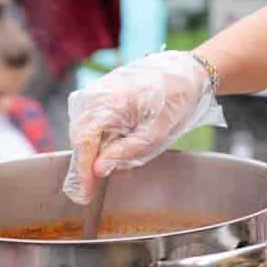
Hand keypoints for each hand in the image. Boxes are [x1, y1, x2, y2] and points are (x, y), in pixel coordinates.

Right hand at [62, 51, 223, 203]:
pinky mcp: (99, 92)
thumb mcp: (157, 134)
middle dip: (90, 163)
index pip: (84, 142)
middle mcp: (95, 94)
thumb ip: (126, 152)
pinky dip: (101, 137)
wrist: (186, 72)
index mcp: (109, 102)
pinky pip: (91, 120)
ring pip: (84, 130)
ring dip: (97, 151)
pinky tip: (119, 146)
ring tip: (119, 164)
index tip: (84, 194)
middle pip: (80, 137)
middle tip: (103, 184)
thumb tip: (99, 170)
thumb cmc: (176, 99)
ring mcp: (95, 91)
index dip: (82, 171)